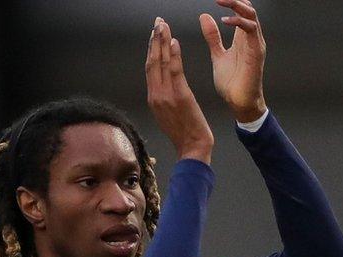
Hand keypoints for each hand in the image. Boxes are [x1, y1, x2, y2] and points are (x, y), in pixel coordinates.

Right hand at [146, 17, 213, 163]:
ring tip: (163, 26)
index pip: (150, 68)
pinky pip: (175, 72)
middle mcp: (156, 95)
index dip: (151, 49)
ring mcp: (166, 96)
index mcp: (153, 99)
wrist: (192, 148)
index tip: (153, 35)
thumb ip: (164, 97)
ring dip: (162, 42)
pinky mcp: (180, 96)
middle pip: (152, 62)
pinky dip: (174, 55)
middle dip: (154, 40)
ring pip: (161, 63)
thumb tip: (164, 83)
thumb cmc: (184, 133)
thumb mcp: (168, 114)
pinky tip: (175, 42)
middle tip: (157, 22)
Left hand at [200, 0, 266, 122]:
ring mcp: (255, 44)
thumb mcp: (218, 55)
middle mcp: (251, 38)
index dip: (230, 1)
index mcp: (242, 38)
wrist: (239, 102)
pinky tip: (224, 20)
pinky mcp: (257, 52)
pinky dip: (238, 22)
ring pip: (251, 15)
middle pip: (248, 9)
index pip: (241, 11)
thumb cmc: (232, 82)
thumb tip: (205, 16)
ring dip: (237, 5)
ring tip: (221, 0)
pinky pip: (251, 31)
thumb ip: (213, 37)